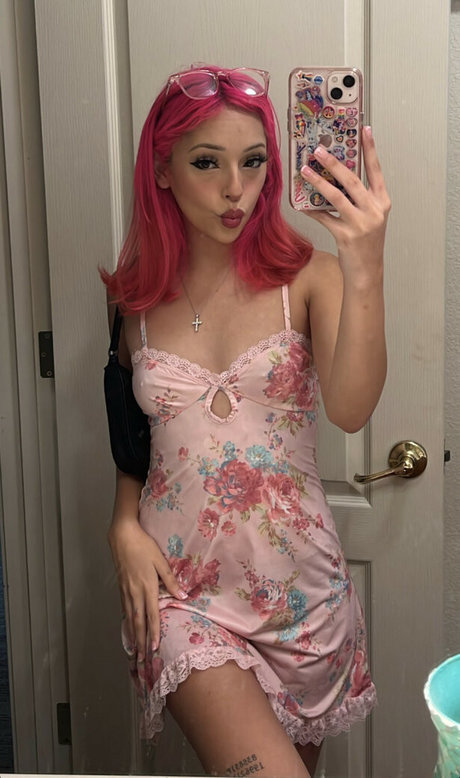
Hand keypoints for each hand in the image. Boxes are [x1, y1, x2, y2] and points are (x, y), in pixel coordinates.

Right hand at [108, 519, 186, 661]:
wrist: (122, 536)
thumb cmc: (143, 546)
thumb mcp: (160, 560)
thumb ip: (170, 579)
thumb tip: (182, 595)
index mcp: (147, 586)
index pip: (152, 614)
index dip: (154, 631)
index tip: (155, 647)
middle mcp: (135, 592)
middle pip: (138, 622)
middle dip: (142, 642)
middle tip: (143, 660)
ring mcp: (126, 591)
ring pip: (130, 618)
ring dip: (134, 636)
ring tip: (136, 652)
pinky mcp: (121, 588)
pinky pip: (125, 610)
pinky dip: (127, 623)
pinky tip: (129, 630)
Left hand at [301, 126, 390, 282]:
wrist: (367, 271)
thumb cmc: (367, 243)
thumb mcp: (369, 217)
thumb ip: (358, 198)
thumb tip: (336, 178)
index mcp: (382, 202)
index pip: (376, 170)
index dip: (370, 149)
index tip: (365, 129)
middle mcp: (374, 211)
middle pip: (352, 180)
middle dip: (333, 163)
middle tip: (319, 150)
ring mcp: (360, 223)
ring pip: (336, 196)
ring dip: (318, 182)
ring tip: (305, 170)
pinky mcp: (346, 236)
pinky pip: (325, 217)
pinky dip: (312, 209)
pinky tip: (302, 203)